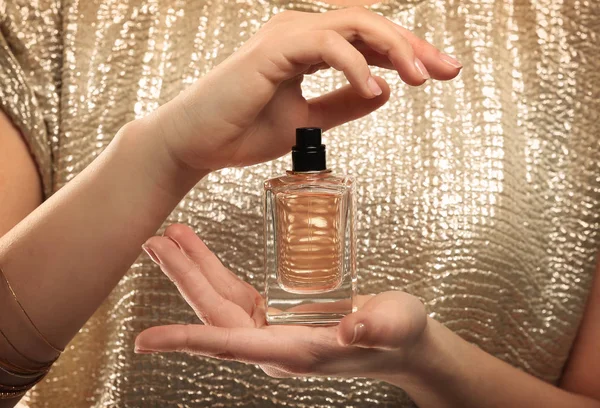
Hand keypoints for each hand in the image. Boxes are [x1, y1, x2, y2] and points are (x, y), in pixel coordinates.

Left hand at [135, 224, 427, 379]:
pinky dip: (214, 271)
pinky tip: (199, 253)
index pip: (230, 345)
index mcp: (294, 351)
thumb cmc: (398, 336)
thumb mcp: (394, 327)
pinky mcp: (277, 313)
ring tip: (169, 238)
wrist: (402, 342)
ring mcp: (273, 329)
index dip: (188, 341)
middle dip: (184, 280)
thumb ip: (374, 328)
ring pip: (221, 301)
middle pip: (216, 314)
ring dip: (193, 270)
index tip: (145, 341)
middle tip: (155, 244)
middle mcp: (274, 343)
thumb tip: (351, 330)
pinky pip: (236, 293)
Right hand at [141, 7, 461, 172]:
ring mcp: (287, 36)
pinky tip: (377, 92)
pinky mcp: (275, 47)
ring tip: (420, 79)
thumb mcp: (307, 122)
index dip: (407, 55)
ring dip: (394, 49)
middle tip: (448, 70)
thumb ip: (342, 105)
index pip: (367, 43)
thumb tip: (382, 95)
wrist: (197, 143)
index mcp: (308, 48)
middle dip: (413, 46)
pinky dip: (356, 66)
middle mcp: (300, 33)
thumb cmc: (242, 131)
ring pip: (355, 24)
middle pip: (370, 26)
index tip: (441, 73)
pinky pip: (327, 45)